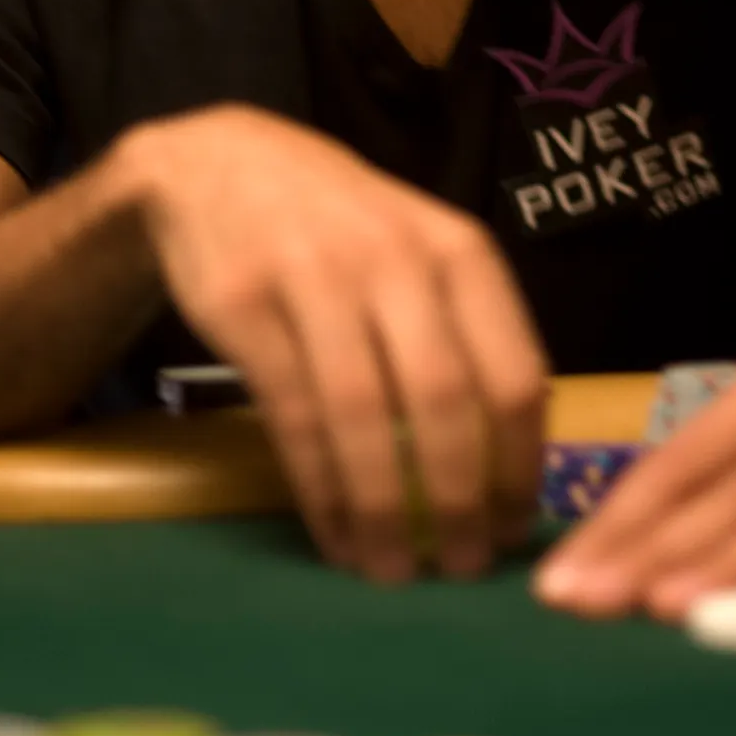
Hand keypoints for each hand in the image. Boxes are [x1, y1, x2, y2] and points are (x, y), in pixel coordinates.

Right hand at [114, 106, 547, 583]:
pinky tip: (334, 533)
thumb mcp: (420, 251)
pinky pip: (292, 416)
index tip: (515, 530)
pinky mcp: (245, 304)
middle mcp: (395, 258)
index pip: (514, 370)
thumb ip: (466, 334)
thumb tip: (512, 468)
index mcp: (459, 250)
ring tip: (392, 570)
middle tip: (460, 568)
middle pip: (443, 400)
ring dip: (383, 509)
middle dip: (457, 499)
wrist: (216, 165)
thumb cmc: (342, 229)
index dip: (519, 464)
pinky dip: (319, 488)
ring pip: (364, 415)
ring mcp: (315, 276)